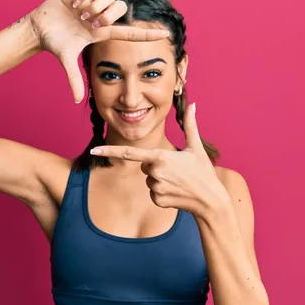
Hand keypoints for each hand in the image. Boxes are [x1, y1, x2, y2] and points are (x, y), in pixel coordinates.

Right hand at [29, 0, 170, 102]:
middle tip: (89, 21)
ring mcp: (91, 2)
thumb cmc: (55, 44)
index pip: (129, 33)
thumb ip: (74, 79)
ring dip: (93, 3)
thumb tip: (78, 101)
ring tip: (79, 11)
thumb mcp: (66, 60)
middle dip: (106, 14)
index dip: (147, 34)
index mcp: (101, 32)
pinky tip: (73, 1)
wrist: (39, 28)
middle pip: (119, 8)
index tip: (165, 34)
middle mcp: (100, 16)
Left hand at [90, 103, 226, 214]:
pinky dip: (162, 192)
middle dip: (156, 165)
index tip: (94, 150)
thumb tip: (193, 104)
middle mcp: (155, 172)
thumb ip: (190, 125)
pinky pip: (152, 192)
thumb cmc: (204, 172)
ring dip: (160, 179)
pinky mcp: (156, 200)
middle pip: (144, 165)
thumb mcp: (196, 147)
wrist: (210, 200)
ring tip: (178, 181)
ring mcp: (155, 187)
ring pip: (148, 179)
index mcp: (160, 157)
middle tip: (176, 169)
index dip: (109, 150)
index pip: (129, 152)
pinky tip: (176, 192)